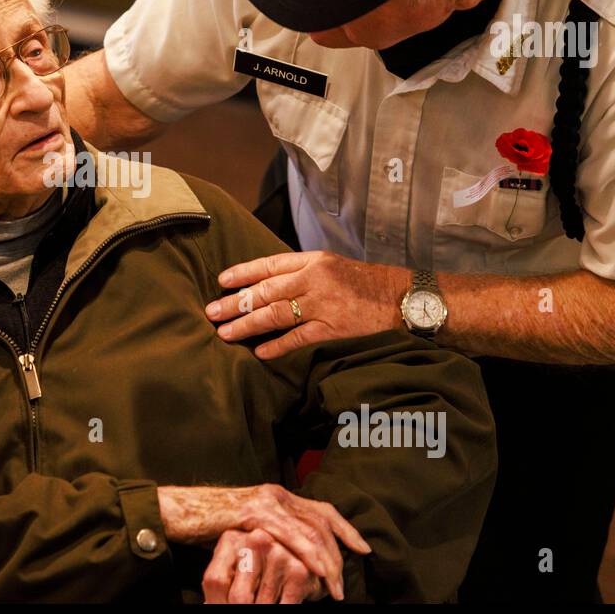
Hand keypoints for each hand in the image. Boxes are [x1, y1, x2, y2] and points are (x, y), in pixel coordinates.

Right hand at [157, 484, 370, 599]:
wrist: (177, 513)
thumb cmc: (206, 526)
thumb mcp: (246, 531)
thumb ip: (269, 538)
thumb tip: (289, 560)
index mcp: (277, 496)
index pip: (321, 510)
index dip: (345, 529)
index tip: (363, 548)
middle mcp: (276, 494)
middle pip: (321, 521)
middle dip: (340, 553)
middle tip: (345, 583)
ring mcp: (266, 501)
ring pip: (310, 530)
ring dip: (327, 561)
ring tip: (334, 588)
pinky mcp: (254, 512)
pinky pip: (290, 535)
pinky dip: (309, 555)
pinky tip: (317, 572)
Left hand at [205, 250, 410, 359]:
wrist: (403, 298)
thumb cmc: (365, 282)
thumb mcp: (332, 266)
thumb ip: (302, 272)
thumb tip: (266, 284)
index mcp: (313, 260)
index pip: (269, 264)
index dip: (243, 273)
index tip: (221, 281)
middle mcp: (314, 279)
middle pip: (265, 291)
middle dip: (235, 303)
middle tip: (211, 312)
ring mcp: (323, 304)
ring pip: (275, 314)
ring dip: (247, 325)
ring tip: (225, 333)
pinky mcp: (333, 328)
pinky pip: (298, 338)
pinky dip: (277, 346)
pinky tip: (259, 352)